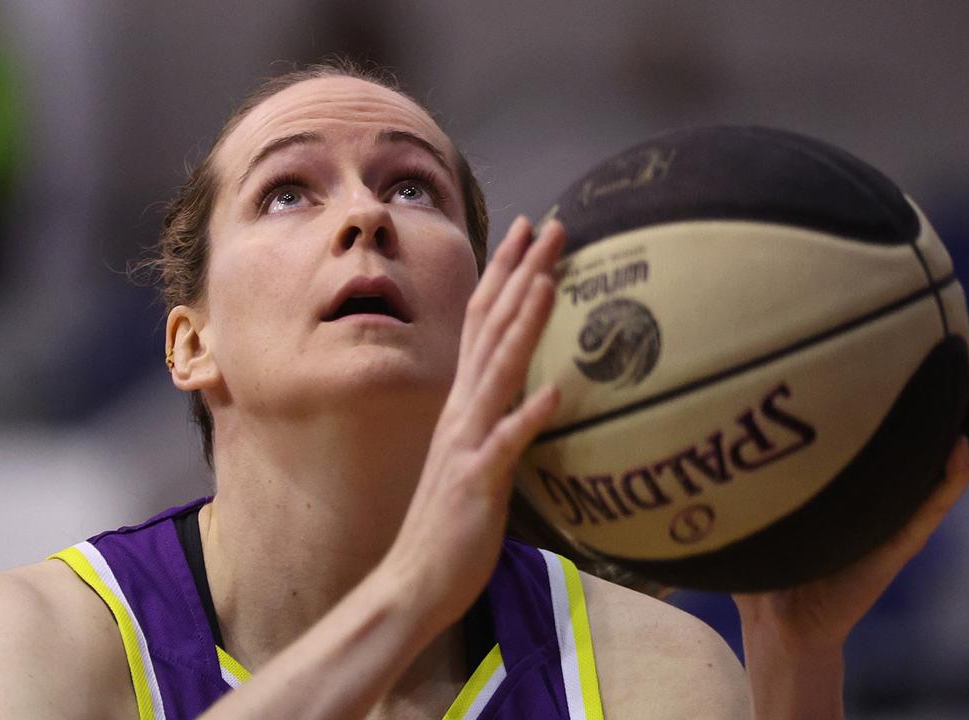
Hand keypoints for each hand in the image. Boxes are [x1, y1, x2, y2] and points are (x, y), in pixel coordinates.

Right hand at [384, 217, 565, 626]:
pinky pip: (506, 445)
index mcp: (464, 403)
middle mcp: (463, 411)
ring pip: (498, 372)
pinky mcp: (477, 482)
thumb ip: (495, 418)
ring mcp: (468, 444)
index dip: (507, 274)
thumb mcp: (475, 457)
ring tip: (548, 281)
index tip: (532, 232)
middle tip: (554, 225)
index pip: (484, 322)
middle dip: (523, 274)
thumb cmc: (450, 524)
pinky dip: (527, 417)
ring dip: (522, 325)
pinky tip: (555, 393)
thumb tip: (527, 388)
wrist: (413, 580)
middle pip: (492, 328)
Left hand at [734, 336, 968, 652]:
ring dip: (965, 412)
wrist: (776, 620)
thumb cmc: (760, 551)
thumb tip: (687, 395)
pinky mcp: (899, 542)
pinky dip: (950, 475)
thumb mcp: (748, 488)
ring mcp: (895, 508)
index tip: (908, 317)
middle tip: (960, 337)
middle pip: (926, 419)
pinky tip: (956, 447)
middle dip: (948, 376)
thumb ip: (731, 451)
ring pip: (944, 452)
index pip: (885, 408)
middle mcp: (881, 481)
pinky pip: (934, 502)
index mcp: (853, 466)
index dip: (902, 366)